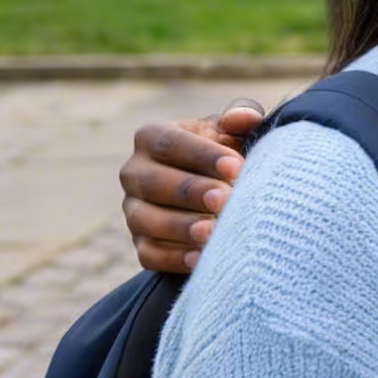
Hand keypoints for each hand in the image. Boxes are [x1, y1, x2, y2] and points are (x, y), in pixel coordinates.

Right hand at [120, 101, 261, 273]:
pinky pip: (150, 254)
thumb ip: (241, 117)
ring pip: (146, 220)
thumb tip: (243, 118)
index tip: (236, 167)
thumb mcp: (236, 131)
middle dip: (190, 191)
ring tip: (211, 231)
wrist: (222, 193)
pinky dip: (174, 259)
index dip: (202, 155)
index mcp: (152, 138)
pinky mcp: (142, 244)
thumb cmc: (228, 153)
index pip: (170, 143)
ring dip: (179, 227)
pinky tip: (201, 260)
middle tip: (224, 199)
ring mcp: (134, 211)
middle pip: (153, 182)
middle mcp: (135, 173)